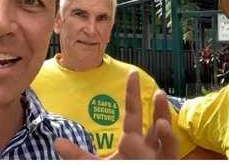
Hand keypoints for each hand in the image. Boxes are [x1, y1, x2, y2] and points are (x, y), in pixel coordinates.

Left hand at [54, 71, 177, 158]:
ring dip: (165, 118)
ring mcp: (158, 155)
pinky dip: (168, 137)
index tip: (133, 74)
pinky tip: (162, 126)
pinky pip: (171, 150)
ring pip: (166, 135)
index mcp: (131, 141)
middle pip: (154, 122)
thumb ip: (78, 155)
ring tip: (161, 104)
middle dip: (158, 106)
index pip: (133, 112)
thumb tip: (57, 142)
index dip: (132, 93)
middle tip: (158, 90)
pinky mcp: (167, 162)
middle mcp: (147, 145)